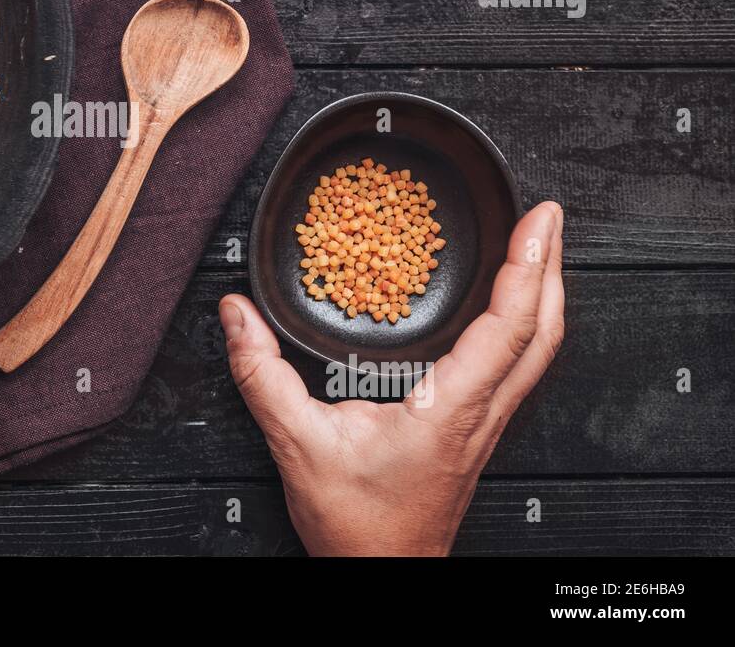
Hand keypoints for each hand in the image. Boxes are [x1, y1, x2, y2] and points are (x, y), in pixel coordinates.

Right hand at [220, 201, 563, 555]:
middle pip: (543, 333)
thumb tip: (239, 315)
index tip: (535, 221)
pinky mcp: (477, 431)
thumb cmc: (356, 526)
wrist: (382, 574)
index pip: (507, 328)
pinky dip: (526, 323)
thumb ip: (262, 375)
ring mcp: (486, 425)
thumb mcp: (296, 443)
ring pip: (539, 352)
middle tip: (547, 216)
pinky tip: (509, 309)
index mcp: (450, 411)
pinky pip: (520, 367)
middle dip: (550, 267)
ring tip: (537, 248)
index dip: (526, 268)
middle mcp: (481, 414)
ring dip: (545, 294)